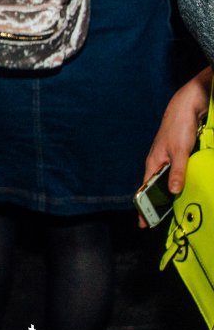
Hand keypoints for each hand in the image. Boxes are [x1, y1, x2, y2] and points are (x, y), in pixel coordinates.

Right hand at [140, 67, 210, 225]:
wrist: (187, 106)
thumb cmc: (179, 127)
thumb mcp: (181, 152)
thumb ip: (178, 171)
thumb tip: (174, 192)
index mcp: (153, 163)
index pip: (145, 189)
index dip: (143, 206)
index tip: (144, 223)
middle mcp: (159, 162)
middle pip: (155, 188)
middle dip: (155, 204)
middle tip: (158, 221)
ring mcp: (168, 159)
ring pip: (166, 181)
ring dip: (167, 195)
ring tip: (170, 210)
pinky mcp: (178, 155)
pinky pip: (176, 174)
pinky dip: (177, 183)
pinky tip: (183, 189)